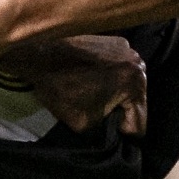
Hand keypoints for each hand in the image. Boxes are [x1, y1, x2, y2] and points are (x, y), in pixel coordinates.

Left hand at [0, 35, 148, 134]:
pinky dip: (109, 76)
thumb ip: (105, 131)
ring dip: (115, 94)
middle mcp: (139, 64)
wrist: (40, 54)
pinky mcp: (115, 41)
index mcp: (136, 84)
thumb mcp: (84, 124)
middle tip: (100, 118)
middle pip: (136, 101)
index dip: (124, 136)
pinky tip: (91, 80)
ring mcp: (128, 49)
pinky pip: (118, 68)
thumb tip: (114, 134)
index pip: (139, 124)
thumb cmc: (60, 88)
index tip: (109, 137)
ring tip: (94, 99)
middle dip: (120, 113)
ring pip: (128, 84)